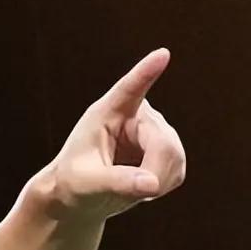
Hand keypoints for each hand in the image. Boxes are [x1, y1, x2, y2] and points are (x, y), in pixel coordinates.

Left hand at [43, 47, 186, 221]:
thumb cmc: (73, 182)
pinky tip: (140, 186)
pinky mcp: (167, 149)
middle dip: (152, 173)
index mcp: (107, 112)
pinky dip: (160, 186)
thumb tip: (153, 184)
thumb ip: (117, 182)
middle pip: (163, 143)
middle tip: (131, 192)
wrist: (80, 195)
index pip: (130, 89)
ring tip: (128, 187)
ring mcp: (156, 129)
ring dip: (155, 182)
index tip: (162, 54)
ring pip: (175, 157)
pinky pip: (177, 171)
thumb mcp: (86, 184)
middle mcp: (137, 114)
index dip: (147, 72)